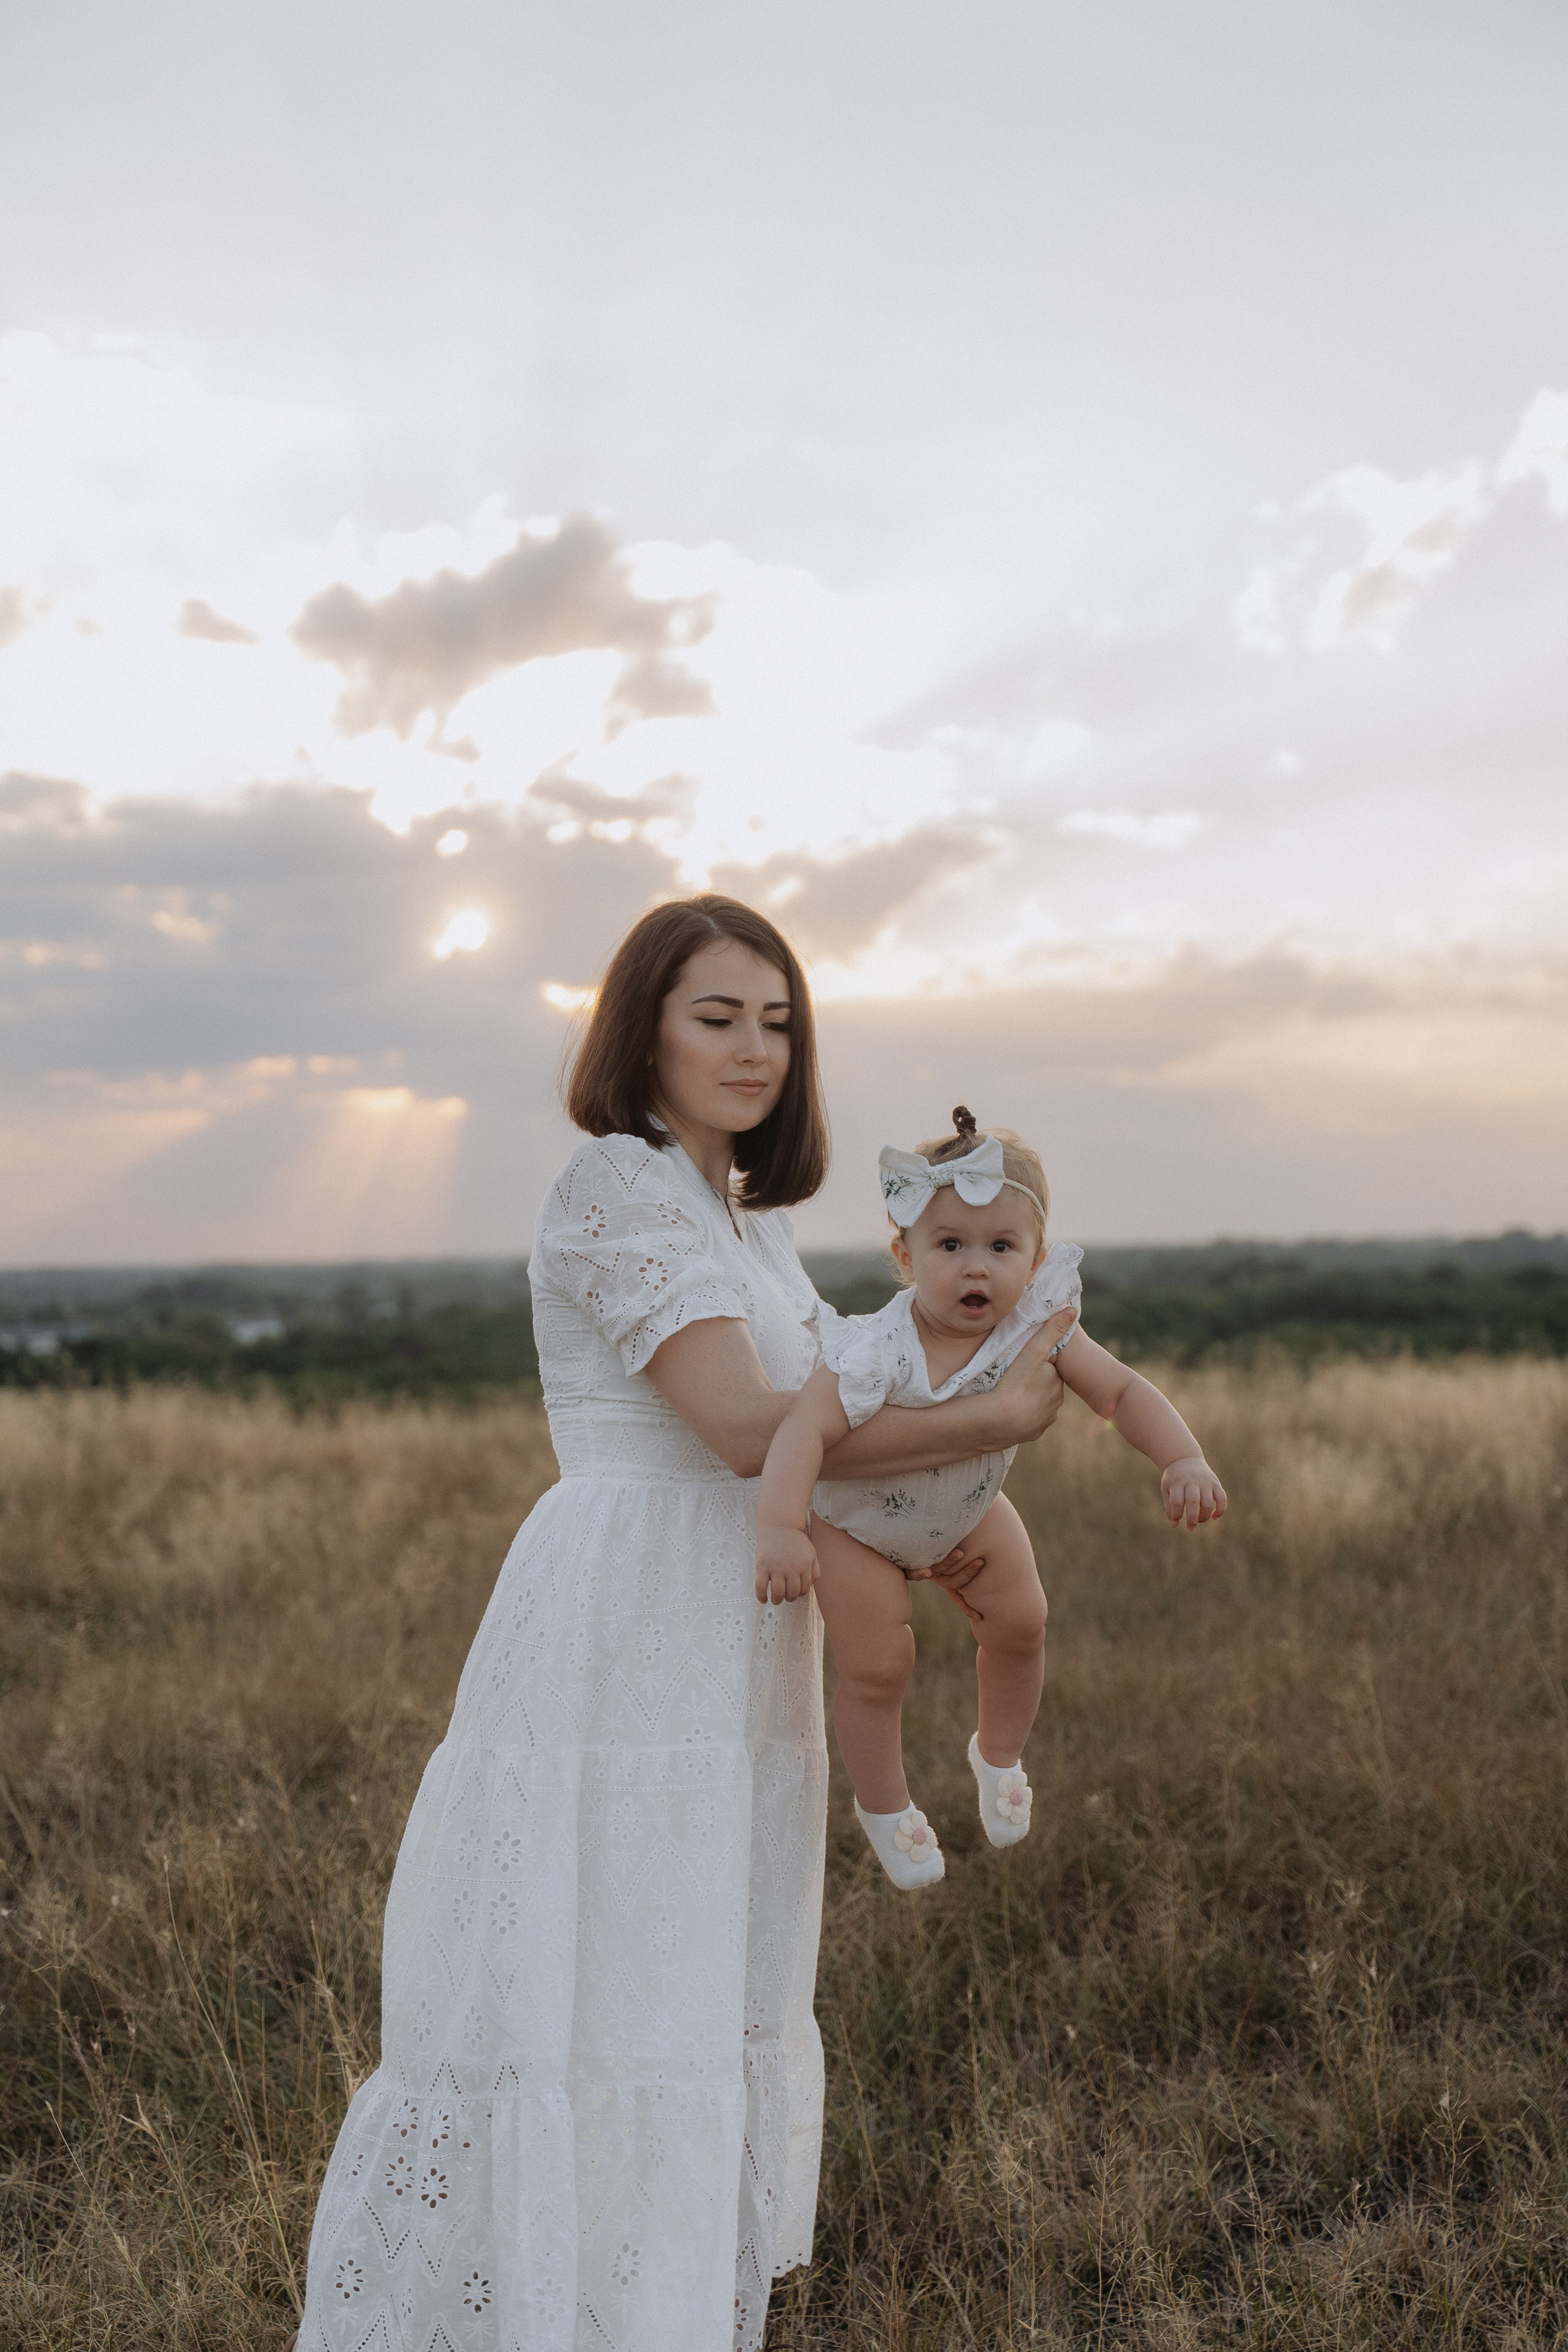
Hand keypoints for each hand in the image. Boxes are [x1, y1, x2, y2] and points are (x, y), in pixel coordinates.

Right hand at [755, 1525, 819, 1604]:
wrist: (779, 1524)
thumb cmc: (795, 1539)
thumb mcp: (811, 1552)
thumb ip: (815, 1569)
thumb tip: (810, 1585)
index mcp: (804, 1566)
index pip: (804, 1589)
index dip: (800, 1594)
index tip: (795, 1593)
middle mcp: (791, 1569)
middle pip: (792, 1593)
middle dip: (789, 1598)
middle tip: (786, 1596)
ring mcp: (776, 1568)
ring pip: (777, 1593)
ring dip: (777, 1600)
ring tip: (775, 1599)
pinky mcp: (762, 1566)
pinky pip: (760, 1587)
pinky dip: (761, 1596)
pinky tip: (763, 1600)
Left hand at [914, 1539, 989, 1624]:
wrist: (899, 1540)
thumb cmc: (929, 1543)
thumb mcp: (949, 1549)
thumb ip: (961, 1551)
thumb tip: (996, 1548)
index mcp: (946, 1575)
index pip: (959, 1593)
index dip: (967, 1606)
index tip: (979, 1617)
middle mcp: (936, 1575)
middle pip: (954, 1582)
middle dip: (967, 1573)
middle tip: (981, 1562)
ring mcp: (923, 1568)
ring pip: (938, 1571)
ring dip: (949, 1563)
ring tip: (960, 1553)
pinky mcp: (907, 1565)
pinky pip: (912, 1573)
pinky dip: (919, 1574)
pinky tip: (927, 1572)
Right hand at [991, 1307, 1074, 1442]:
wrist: (1000, 1420)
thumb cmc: (1017, 1382)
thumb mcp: (1034, 1351)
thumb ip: (1052, 1330)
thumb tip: (1072, 1310)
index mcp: (1057, 1383)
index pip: (1051, 1370)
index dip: (1040, 1364)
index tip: (1026, 1362)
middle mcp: (1056, 1403)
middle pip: (1045, 1387)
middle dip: (1036, 1382)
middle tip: (1016, 1377)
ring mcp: (1044, 1421)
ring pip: (1038, 1405)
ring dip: (1029, 1399)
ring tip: (1011, 1393)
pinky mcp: (1032, 1434)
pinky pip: (1029, 1421)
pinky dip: (1023, 1415)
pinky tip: (1011, 1410)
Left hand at [1161, 1455, 1227, 1529]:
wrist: (1184, 1458)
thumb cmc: (1174, 1479)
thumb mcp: (1167, 1489)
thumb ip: (1169, 1507)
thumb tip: (1174, 1525)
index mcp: (1177, 1483)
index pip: (1177, 1501)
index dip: (1177, 1514)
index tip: (1177, 1519)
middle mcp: (1192, 1481)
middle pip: (1193, 1502)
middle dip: (1192, 1518)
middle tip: (1191, 1528)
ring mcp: (1205, 1482)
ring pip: (1208, 1502)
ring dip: (1205, 1516)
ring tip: (1199, 1520)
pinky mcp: (1215, 1483)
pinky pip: (1222, 1498)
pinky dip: (1221, 1510)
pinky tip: (1214, 1516)